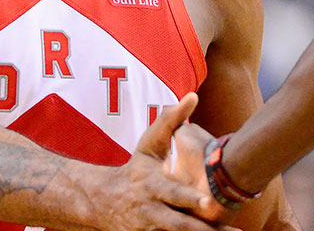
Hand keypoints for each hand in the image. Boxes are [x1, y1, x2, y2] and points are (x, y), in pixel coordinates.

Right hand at [91, 93, 232, 230]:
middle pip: (179, 225)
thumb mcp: (149, 143)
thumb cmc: (135, 168)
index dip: (190, 200)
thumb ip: (171, 119)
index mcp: (153, 186)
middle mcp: (153, 211)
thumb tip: (193, 95)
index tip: (209, 202)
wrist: (104, 201)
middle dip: (202, 230)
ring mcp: (151, 229)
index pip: (174, 194)